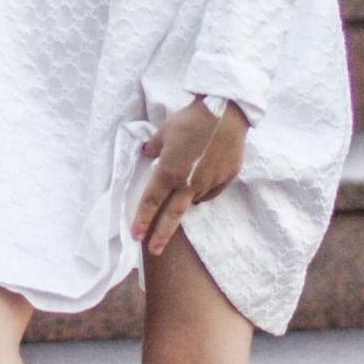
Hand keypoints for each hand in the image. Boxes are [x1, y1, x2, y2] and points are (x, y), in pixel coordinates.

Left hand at [129, 100, 247, 257]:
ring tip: (182, 194)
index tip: (136, 236)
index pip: (152, 201)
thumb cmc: (191, 120)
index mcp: (170, 171)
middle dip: (161, 235)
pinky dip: (203, 190)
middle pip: (172, 215)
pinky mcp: (226, 179)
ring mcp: (209, 182)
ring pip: (194, 200)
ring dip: (185, 202)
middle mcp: (189, 183)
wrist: (225, 113)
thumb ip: (153, 147)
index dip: (143, 219)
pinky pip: (211, 191)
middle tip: (153, 251)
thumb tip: (146, 153)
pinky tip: (201, 181)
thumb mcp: (164, 131)